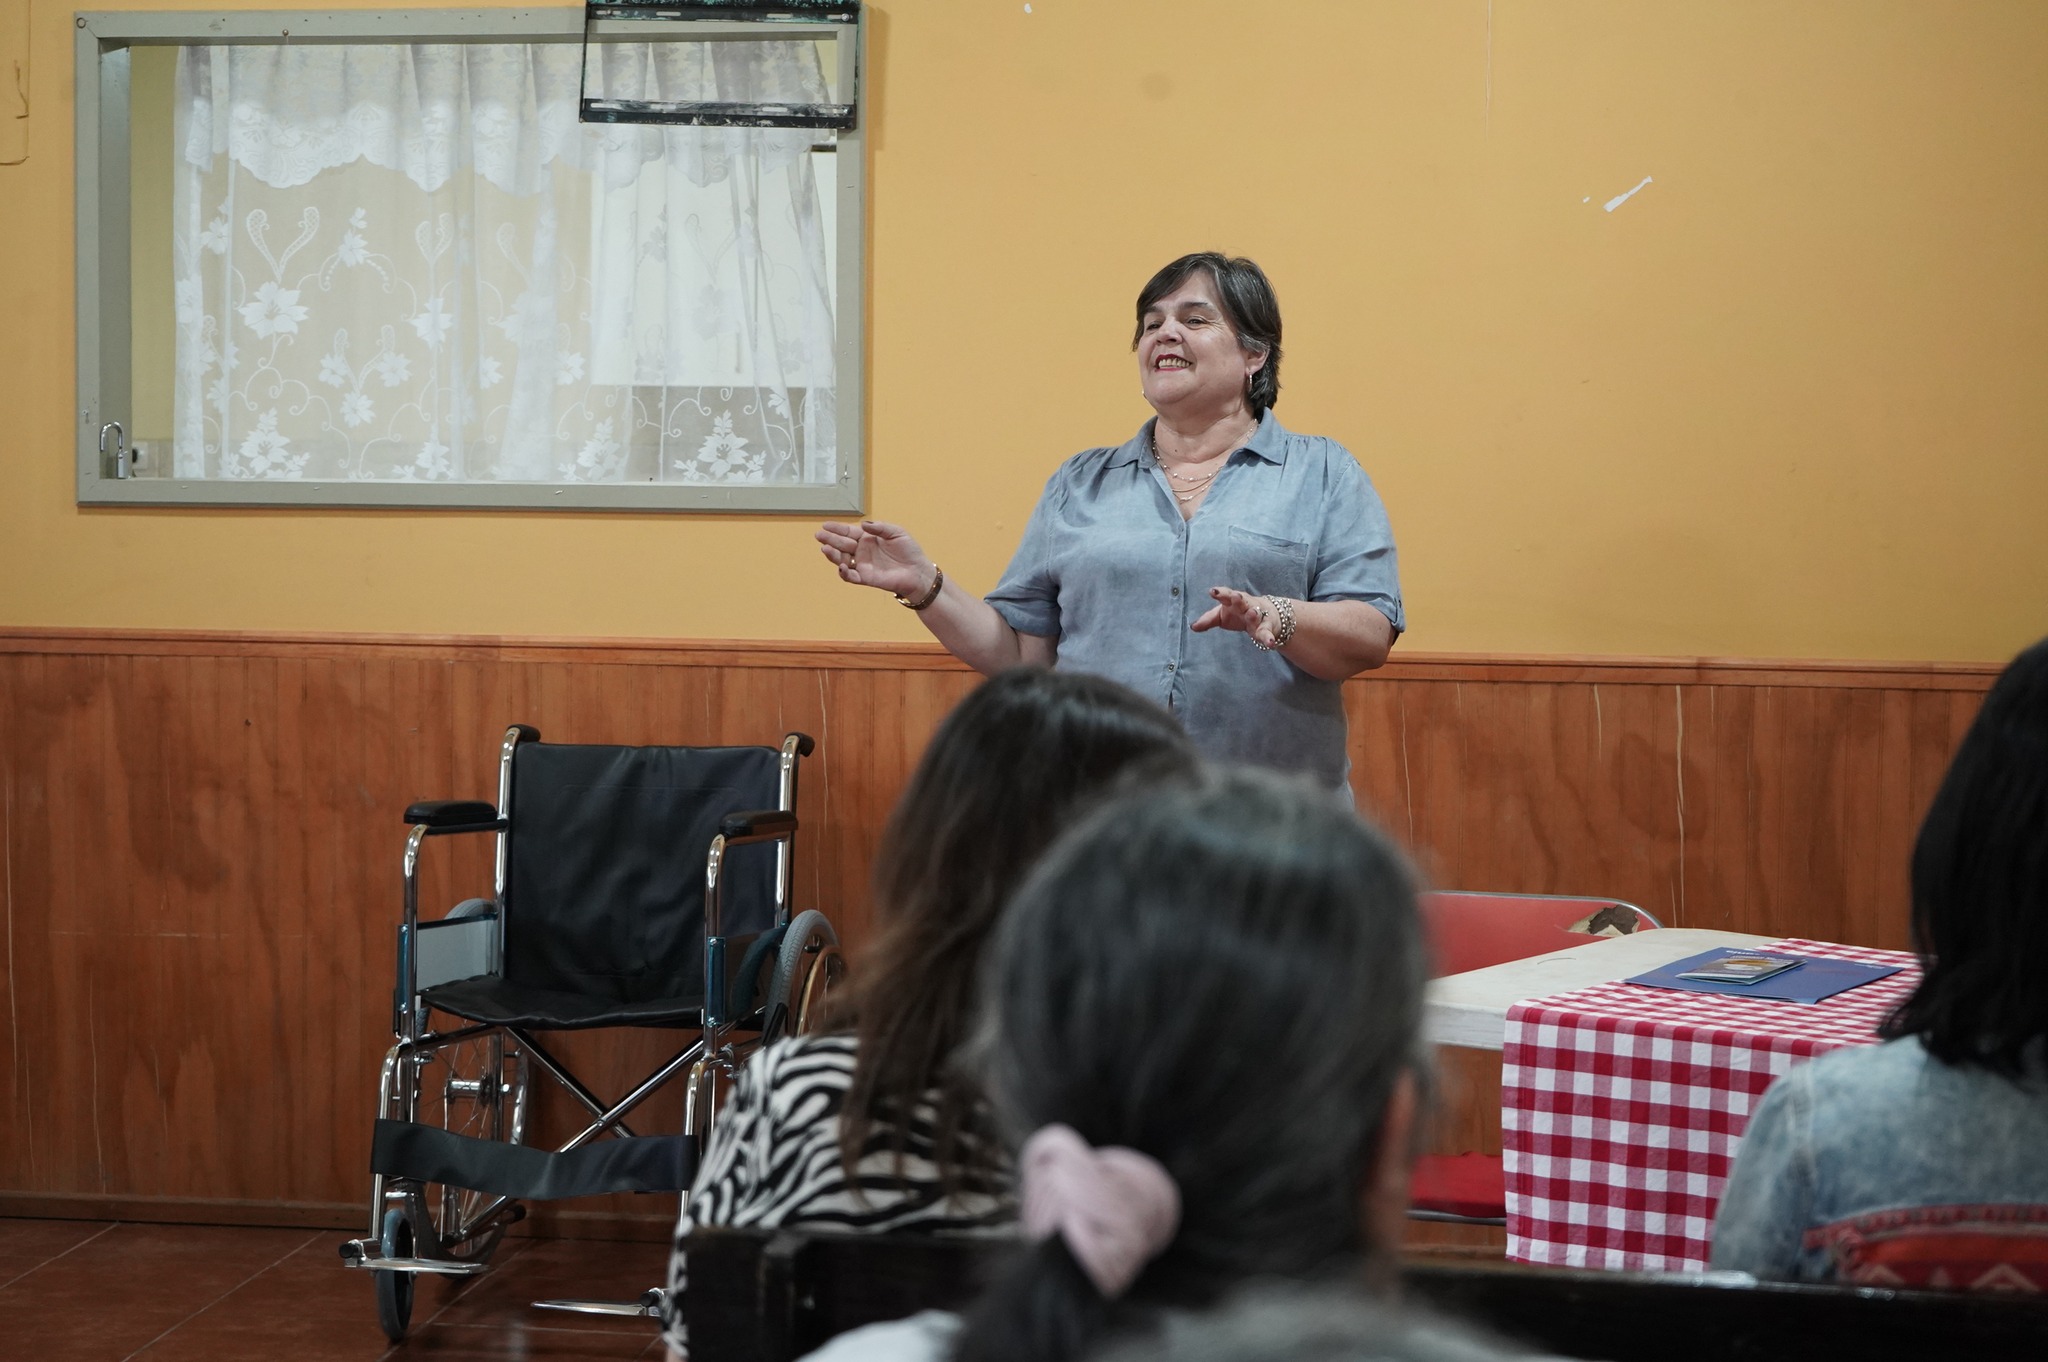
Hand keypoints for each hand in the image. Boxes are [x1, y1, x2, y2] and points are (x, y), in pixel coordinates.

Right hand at [815, 520, 935, 599]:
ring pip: (842, 560)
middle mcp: (861, 551)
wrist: (918, 571)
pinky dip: (845, 573)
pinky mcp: (866, 578)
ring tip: (826, 549)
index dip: (836, 528)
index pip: (848, 532)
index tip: (825, 525)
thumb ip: (880, 528)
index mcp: (867, 538)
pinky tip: (842, 567)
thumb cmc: (909, 550)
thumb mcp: (896, 533)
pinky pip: (851, 576)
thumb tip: (863, 525)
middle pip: (841, 544)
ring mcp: (862, 564)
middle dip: (830, 539)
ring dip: (833, 555)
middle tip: (820, 535)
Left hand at [1191, 586, 1278, 647]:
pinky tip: (1270, 644)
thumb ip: (1208, 620)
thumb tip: (1192, 627)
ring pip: (1256, 614)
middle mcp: (1246, 605)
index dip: (1220, 593)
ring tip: (1252, 614)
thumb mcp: (1222, 615)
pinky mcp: (1266, 627)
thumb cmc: (1238, 612)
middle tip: (1235, 596)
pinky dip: (1268, 638)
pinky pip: (1266, 633)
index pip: (1226, 595)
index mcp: (1233, 601)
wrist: (1266, 614)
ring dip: (1254, 614)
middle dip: (1238, 598)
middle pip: (1242, 601)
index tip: (1212, 591)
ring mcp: (1257, 615)